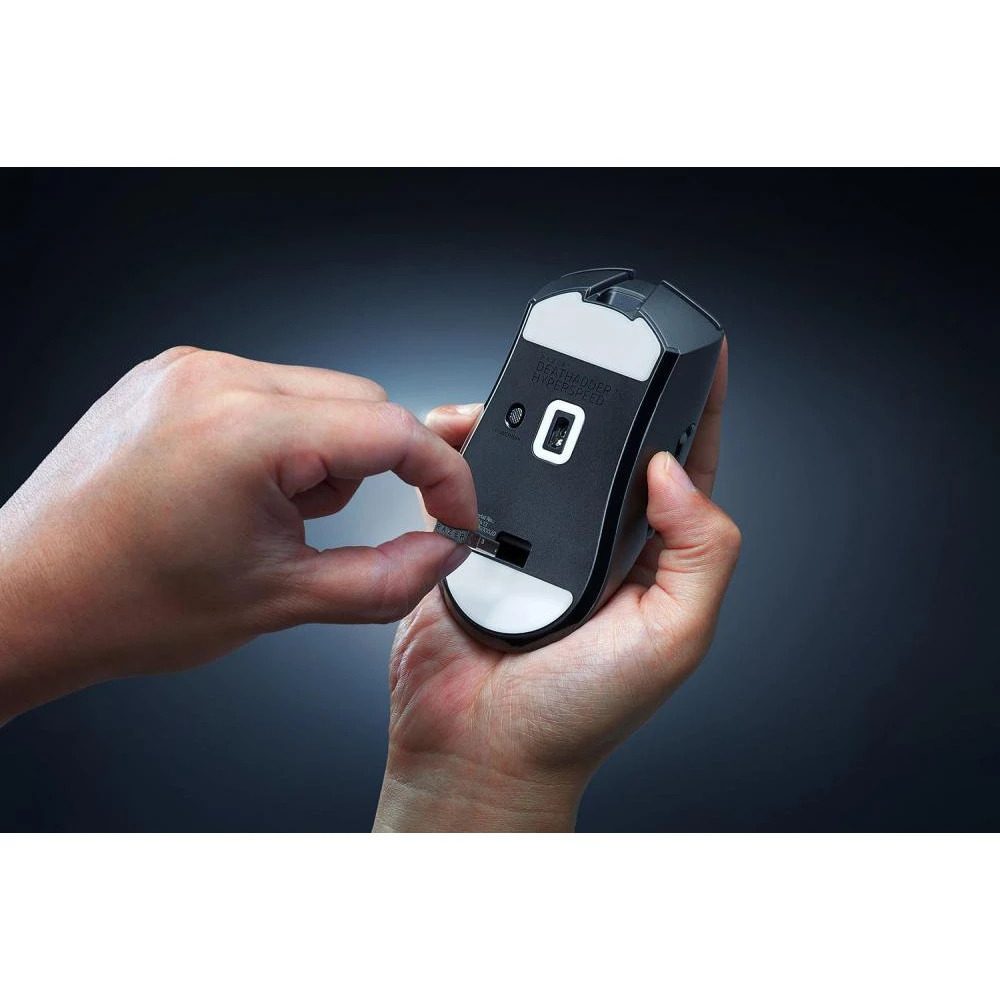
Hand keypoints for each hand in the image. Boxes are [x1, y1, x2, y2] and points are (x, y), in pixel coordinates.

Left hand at [0, 347, 475, 722]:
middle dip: (374, 470)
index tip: (455, 513)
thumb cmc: (123, 602)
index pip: (392, 430)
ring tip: (263, 515)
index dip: (443, 477)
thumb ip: (385, 581)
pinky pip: (268, 392)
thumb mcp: (278, 601)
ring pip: (319, 396)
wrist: (28, 596)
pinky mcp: (172, 376)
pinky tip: (238, 490)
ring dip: (324, 456)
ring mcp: (188, 371)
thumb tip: (440, 553)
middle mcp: (214, 380)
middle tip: (324, 529)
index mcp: (242, 431)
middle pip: (363, 403)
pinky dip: (283, 440)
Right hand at [374, 340, 738, 830]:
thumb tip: (671, 469)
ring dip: (528, 415)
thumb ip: (699, 551)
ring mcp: (533, 535)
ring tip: (524, 390)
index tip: (702, 352)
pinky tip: (462, 432)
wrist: (478, 749)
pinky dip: (463, 446)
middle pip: (606, 444)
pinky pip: (470, 475)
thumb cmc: (578, 715)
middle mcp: (595, 540)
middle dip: (606, 396)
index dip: (697, 406)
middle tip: (600, 352)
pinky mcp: (473, 538)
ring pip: (536, 452)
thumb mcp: (674, 637)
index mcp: (652, 554)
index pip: (685, 463)